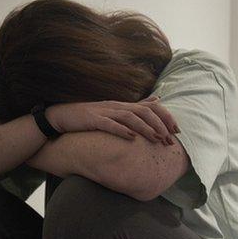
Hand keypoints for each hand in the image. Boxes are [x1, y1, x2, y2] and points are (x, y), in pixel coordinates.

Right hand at [47, 95, 179, 144]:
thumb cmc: (89, 118)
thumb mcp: (115, 112)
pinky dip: (121, 131)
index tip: (177, 130)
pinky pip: (109, 124)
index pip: (150, 107)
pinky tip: (132, 138)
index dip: (165, 117)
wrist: (60, 117)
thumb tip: (157, 99)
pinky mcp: (92, 119)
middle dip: (159, 125)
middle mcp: (116, 106)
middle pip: (144, 111)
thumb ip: (136, 107)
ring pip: (130, 117)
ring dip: (145, 128)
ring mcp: (104, 111)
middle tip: (169, 139)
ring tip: (157, 139)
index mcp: (123, 105)